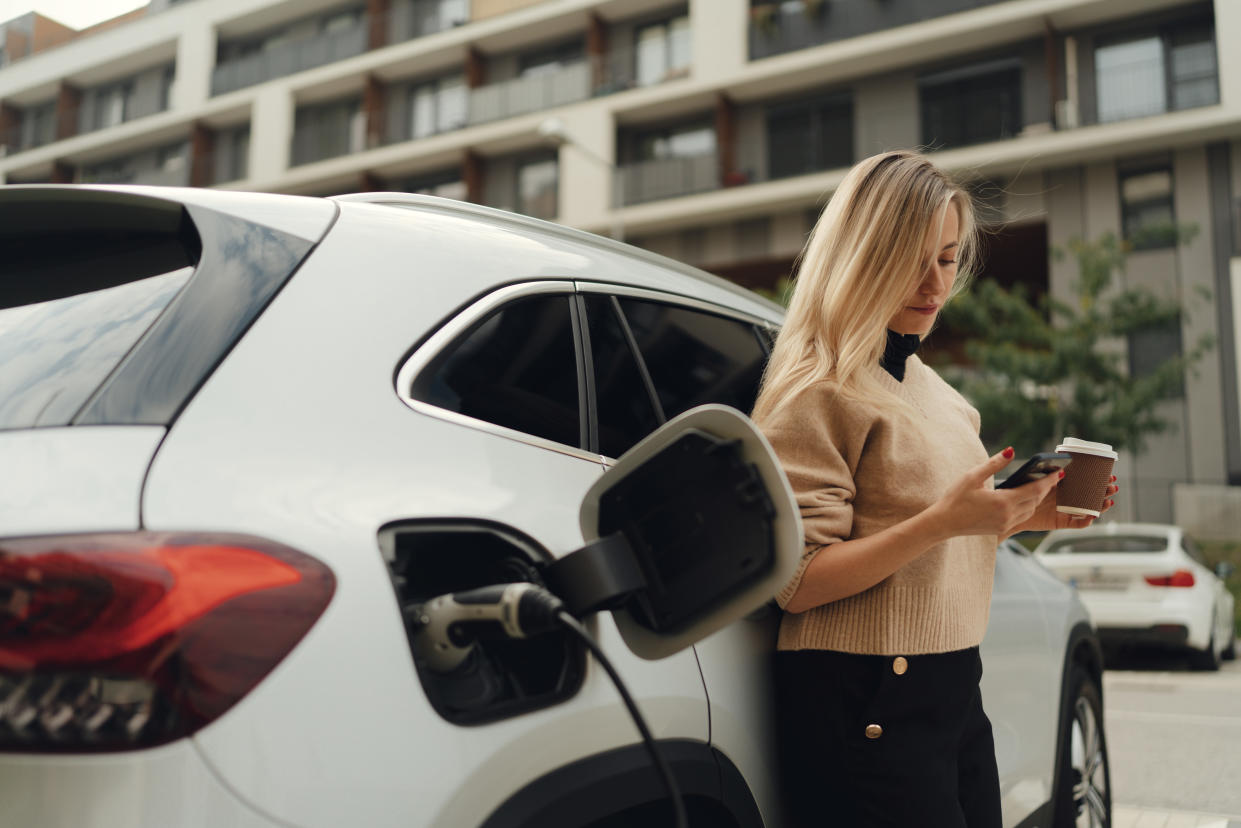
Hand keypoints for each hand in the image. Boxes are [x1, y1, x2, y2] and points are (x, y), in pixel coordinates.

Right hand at [929, 448, 1061, 539]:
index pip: (1034, 490)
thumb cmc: (955, 498)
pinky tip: (1024, 499)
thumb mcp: (972, 476)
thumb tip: (1011, 450)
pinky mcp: (1001, 529)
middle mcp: (1007, 515)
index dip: (1049, 481)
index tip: (1059, 473)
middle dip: (1045, 488)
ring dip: (1036, 499)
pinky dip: (1027, 507)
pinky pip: (1021, 517)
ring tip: (1040, 486)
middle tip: (1053, 477)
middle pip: (1035, 500)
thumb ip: (994, 463)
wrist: (944, 523)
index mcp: (1003, 501)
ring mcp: (1005, 524)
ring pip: (1030, 510)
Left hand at [1014, 475, 1119, 532]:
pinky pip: (1078, 523)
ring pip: (1088, 508)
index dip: (1098, 479)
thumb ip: (1048, 476)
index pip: (1085, 481)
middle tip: (1113, 486)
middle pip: (1091, 495)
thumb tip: (1061, 470)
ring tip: (1109, 500)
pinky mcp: (1061, 522)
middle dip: (1104, 491)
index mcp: (1063, 486)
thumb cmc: (1021, 493)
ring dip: (1100, 505)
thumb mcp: (1036, 481)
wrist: (1011, 511)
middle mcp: (1067, 498)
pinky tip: (1094, 514)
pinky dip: (1086, 520)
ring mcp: (1066, 510)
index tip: (1110, 474)